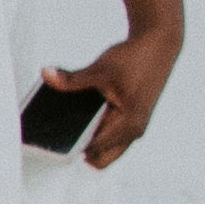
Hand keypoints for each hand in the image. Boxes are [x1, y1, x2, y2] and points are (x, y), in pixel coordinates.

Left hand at [43, 19, 179, 167]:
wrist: (158, 44)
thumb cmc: (135, 57)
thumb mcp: (100, 69)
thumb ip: (72, 79)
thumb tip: (45, 74)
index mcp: (129, 123)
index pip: (93, 148)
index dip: (69, 146)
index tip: (48, 142)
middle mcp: (134, 131)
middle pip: (99, 159)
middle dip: (78, 149)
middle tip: (56, 135)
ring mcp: (135, 128)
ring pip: (104, 150)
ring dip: (86, 140)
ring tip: (66, 125)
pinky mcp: (131, 121)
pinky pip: (108, 137)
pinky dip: (94, 132)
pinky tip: (78, 119)